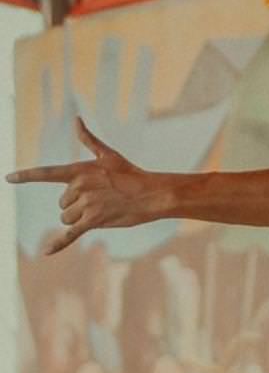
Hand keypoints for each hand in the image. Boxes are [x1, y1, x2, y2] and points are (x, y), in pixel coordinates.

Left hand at [7, 117, 166, 254]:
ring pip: (67, 219)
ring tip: (101, 211)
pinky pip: (71, 234)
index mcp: (79, 171)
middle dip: (76, 206)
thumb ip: (88, 140)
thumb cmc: (131, 174)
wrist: (151, 193)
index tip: (8, 178)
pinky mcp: (93, 220)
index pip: (46, 173)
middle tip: (99, 201)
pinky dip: (59, 243)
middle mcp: (78, 186)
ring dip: (79, 219)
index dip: (25, 176)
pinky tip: (47, 252)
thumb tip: (76, 120)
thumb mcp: (108, 155)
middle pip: (62, 204)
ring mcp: (85, 204)